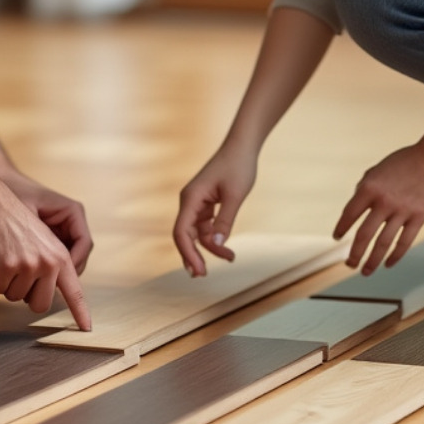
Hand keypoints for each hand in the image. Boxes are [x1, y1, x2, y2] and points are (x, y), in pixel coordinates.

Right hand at [0, 179, 91, 330]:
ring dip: (8, 284)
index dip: (80, 312)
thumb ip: (50, 266)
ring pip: (16, 298)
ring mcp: (29, 265)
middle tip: (19, 275)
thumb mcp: (42, 242)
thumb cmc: (13, 223)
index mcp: (60, 257)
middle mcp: (49, 263)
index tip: (86, 329)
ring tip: (7, 258)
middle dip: (27, 297)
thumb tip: (48, 293)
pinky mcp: (8, 266)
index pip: (75, 291)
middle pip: (40, 305)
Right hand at [173, 145, 258, 276]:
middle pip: (184, 235)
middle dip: (193, 255)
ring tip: (230, 259)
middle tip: (202, 275)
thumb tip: (216, 246)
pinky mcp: (206, 204)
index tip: (198, 270)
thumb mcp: (235, 196)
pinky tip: (226, 249)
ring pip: (197, 233)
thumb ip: (225, 221)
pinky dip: (214, 238)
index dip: (187, 253)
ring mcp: (197, 203)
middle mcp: (189, 201)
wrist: (242, 147)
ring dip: (209, 248)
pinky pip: (205, 226)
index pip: (181, 231)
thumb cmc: (238, 167)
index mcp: (191, 198)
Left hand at [333, 143, 423, 274]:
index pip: (349, 214)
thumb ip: (365, 186)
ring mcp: (402, 211)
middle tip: (349, 264)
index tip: (336, 238)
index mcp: (369, 187)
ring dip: (373, 260)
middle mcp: (383, 201)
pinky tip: (388, 264)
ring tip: (365, 271)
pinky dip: (395, 255)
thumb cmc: (406, 161)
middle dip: (354, 253)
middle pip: (363, 235)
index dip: (341, 228)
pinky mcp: (418, 218)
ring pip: (383, 243)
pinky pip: (404, 242)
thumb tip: (356, 203)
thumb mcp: (378, 169)